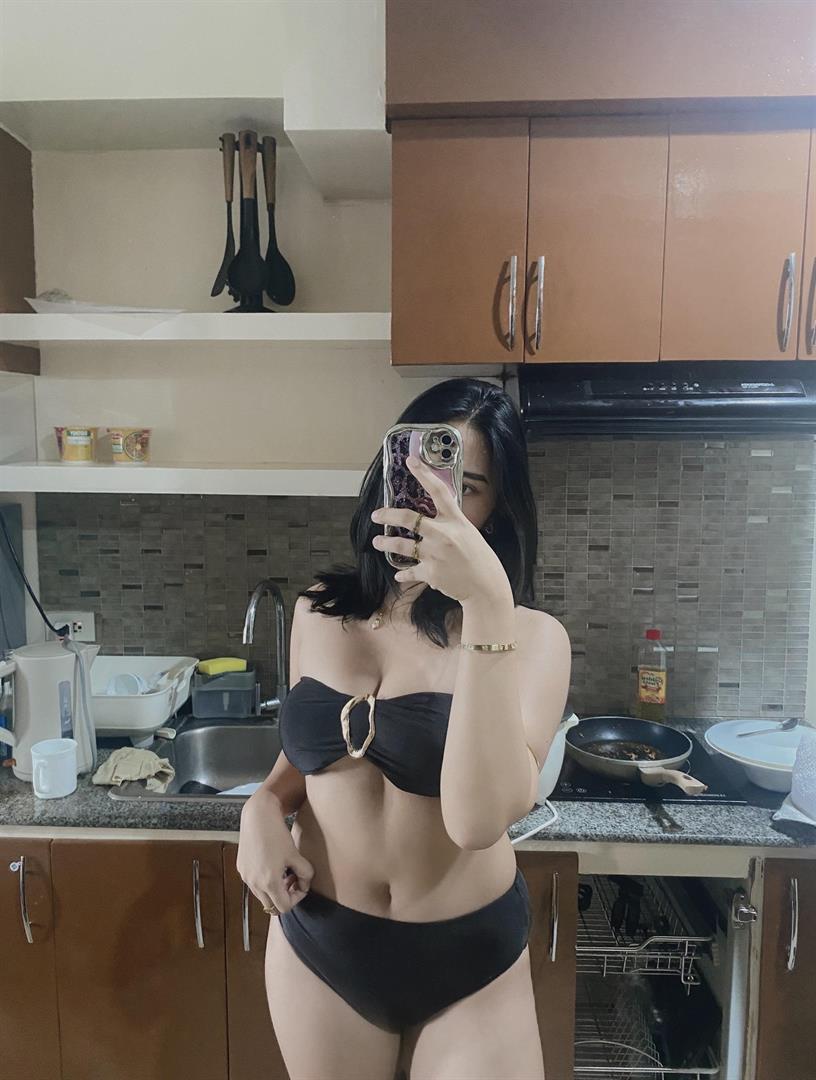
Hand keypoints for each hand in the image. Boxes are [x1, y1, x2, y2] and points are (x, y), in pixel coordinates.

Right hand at [237, 789, 313, 913]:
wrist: (257, 817)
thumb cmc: (277, 835)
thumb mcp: (295, 855)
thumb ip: (305, 874)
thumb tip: (305, 885)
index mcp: (269, 882)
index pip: (284, 907)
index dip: (297, 898)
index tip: (301, 883)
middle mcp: (254, 883)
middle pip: (272, 905)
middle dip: (285, 896)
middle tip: (293, 879)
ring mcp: (245, 877)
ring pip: (262, 896)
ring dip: (274, 890)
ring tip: (283, 871)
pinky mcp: (241, 869)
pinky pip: (254, 884)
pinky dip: (264, 881)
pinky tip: (271, 864)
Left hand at [370, 454, 510, 603]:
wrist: (486, 586)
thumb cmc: (480, 558)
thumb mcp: (468, 532)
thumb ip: (450, 523)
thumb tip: (433, 517)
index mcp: (456, 521)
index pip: (438, 491)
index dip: (424, 474)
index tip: (411, 461)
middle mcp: (443, 534)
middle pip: (408, 518)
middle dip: (388, 515)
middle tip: (377, 515)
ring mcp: (435, 554)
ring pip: (401, 545)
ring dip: (385, 542)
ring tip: (377, 541)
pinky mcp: (430, 573)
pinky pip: (409, 571)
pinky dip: (403, 573)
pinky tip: (399, 574)